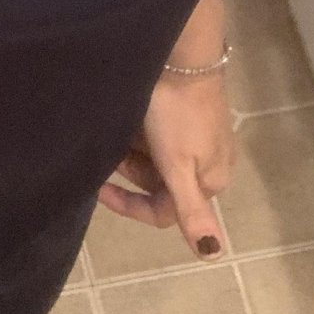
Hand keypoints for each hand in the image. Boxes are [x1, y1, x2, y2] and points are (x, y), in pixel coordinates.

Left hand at [97, 71, 235, 257]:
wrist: (184, 56)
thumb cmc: (178, 115)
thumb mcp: (178, 167)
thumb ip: (191, 211)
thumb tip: (212, 256)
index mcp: (211, 182)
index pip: (164, 213)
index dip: (130, 206)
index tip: (101, 189)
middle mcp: (210, 164)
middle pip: (159, 184)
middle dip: (132, 171)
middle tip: (113, 147)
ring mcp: (203, 138)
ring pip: (158, 159)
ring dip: (135, 150)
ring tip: (121, 129)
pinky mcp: (193, 114)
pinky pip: (161, 136)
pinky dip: (142, 133)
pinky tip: (134, 116)